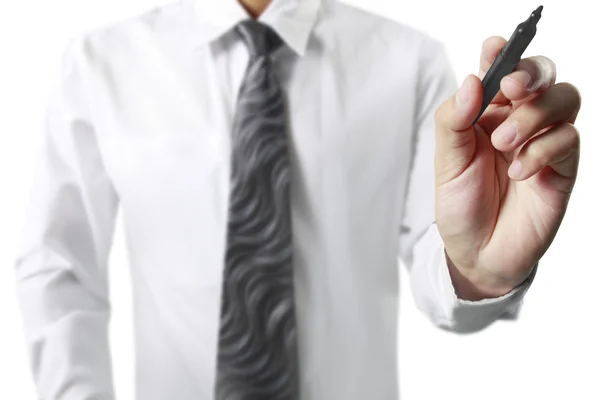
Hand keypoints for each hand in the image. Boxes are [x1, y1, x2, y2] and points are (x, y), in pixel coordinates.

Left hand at [434, 36, 581, 299]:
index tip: (493, 48)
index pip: (501, 71)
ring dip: (535, 114)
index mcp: (487, 114)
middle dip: (530, 73)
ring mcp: (543, 142)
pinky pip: (568, 139)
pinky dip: (541, 151)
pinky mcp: (562, 167)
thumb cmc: (461, 204)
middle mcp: (518, 122)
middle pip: (541, 76)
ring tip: (505, 143)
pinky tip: (519, 173)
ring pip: (564, 99)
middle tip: (510, 87)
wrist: (478, 252)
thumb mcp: (446, 162)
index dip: (501, 53)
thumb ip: (454, 121)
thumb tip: (470, 82)